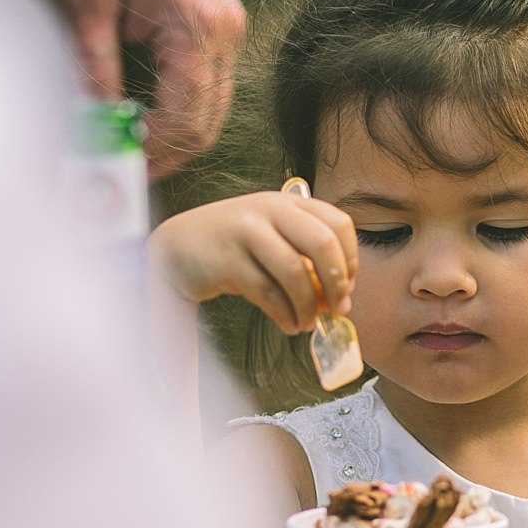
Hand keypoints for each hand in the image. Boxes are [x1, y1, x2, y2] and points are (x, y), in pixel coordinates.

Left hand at [60, 0, 246, 179]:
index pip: (184, 109)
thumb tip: (94, 121)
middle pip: (207, 121)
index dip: (155, 145)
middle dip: (168, 154)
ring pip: (215, 114)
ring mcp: (231, 37)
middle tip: (129, 171)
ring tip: (139, 157)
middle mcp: (223, 34)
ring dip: (179, 142)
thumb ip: (93, 63)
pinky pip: (213, 95)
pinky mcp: (225, 39)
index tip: (122, 162)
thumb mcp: (88, 3)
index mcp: (195, 23)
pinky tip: (155, 130)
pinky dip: (186, 119)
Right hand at [148, 191, 356, 334]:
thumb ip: (305, 256)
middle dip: (337, 282)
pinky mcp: (227, 259)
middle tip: (337, 308)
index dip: (350, 260)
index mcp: (289, 203)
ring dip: (308, 306)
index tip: (347, 288)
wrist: (178, 248)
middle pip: (322, 243)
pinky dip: (284, 314)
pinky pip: (268, 292)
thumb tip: (341, 298)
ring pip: (295, 272)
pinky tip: (288, 325)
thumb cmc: (235, 247)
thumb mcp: (273, 237)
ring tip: (307, 324)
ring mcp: (246, 231)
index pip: (338, 225)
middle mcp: (270, 209)